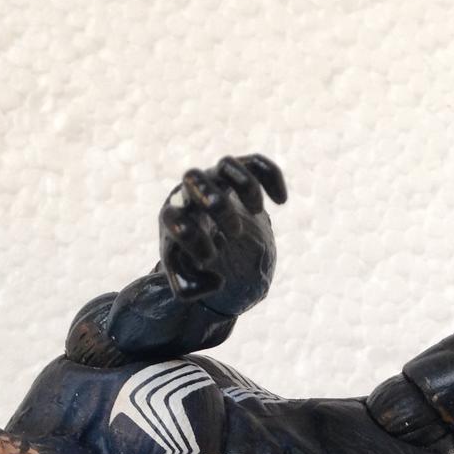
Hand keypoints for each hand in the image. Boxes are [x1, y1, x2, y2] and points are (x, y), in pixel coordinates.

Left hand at [159, 154, 286, 313]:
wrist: (210, 237)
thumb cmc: (196, 257)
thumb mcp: (187, 278)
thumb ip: (191, 289)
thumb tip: (216, 281)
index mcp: (173, 217)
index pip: (174, 217)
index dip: (194, 240)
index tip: (211, 260)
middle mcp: (190, 193)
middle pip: (193, 178)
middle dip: (217, 205)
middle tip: (234, 233)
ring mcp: (214, 179)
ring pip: (225, 165)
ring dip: (246, 187)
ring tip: (257, 212)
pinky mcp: (238, 174)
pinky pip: (255, 163)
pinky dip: (271, 176)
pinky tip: (281, 201)